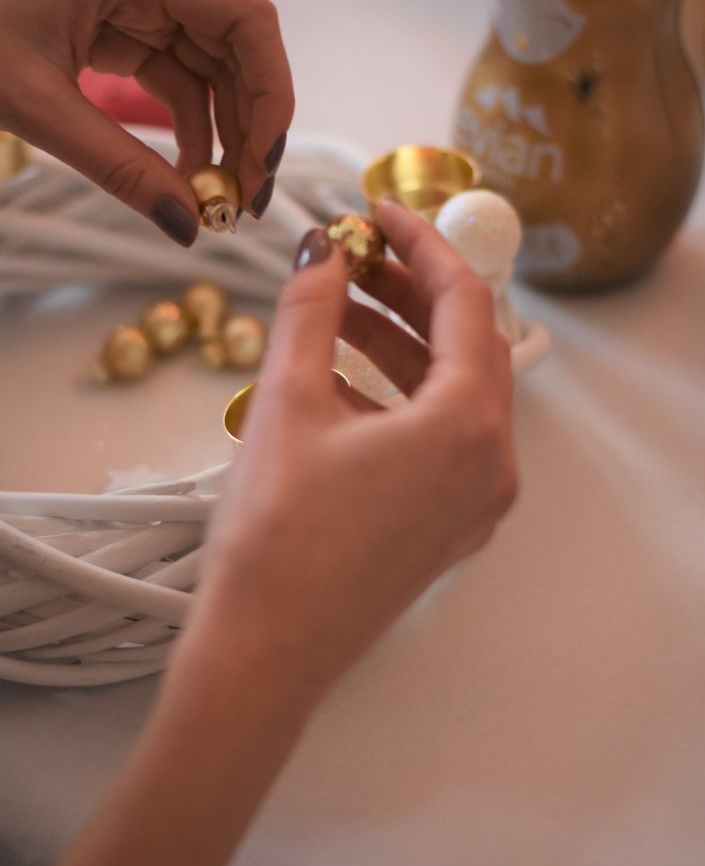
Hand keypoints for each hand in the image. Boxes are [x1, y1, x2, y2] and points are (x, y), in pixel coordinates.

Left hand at [0, 0, 293, 243]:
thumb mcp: (36, 108)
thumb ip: (118, 168)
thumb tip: (188, 226)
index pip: (246, 19)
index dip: (272, 91)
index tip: (264, 160)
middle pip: (240, 51)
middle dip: (252, 126)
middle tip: (247, 199)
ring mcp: (140, 7)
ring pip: (217, 73)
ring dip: (226, 136)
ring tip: (220, 198)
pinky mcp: (127, 36)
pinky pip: (182, 85)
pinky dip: (193, 132)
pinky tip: (189, 175)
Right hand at [43, 202, 516, 865]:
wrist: (265, 653)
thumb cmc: (276, 534)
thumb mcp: (289, 401)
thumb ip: (312, 309)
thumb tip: (323, 248)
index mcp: (470, 426)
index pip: (466, 303)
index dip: (422, 245)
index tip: (378, 212)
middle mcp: (492, 463)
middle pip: (466, 347)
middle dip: (408, 293)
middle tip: (353, 256)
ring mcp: (475, 501)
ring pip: (450, 393)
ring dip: (396, 344)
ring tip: (331, 310)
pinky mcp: (448, 525)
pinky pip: (438, 438)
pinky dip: (396, 397)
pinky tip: (336, 377)